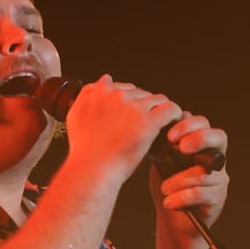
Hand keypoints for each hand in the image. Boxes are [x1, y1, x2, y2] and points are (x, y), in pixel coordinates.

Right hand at [63, 74, 182, 184]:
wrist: (91, 169)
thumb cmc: (83, 149)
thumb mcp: (75, 115)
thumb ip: (88, 94)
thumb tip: (104, 79)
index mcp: (98, 92)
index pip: (122, 88)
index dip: (129, 102)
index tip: (131, 115)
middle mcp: (115, 94)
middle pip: (140, 93)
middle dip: (144, 107)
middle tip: (145, 124)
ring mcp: (132, 106)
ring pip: (157, 99)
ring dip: (159, 110)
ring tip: (161, 125)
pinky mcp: (148, 121)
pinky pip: (170, 109)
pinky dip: (174, 115)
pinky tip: (172, 124)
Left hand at [150, 112, 229, 236]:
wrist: (171, 219)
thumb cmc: (167, 188)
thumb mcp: (161, 163)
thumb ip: (164, 146)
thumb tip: (160, 126)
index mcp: (201, 146)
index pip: (204, 124)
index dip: (190, 125)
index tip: (170, 136)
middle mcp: (215, 159)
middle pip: (219, 138)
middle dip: (199, 138)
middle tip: (180, 148)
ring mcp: (219, 179)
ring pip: (203, 172)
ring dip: (178, 181)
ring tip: (164, 189)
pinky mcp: (218, 198)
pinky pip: (201, 193)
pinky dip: (181, 198)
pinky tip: (169, 202)